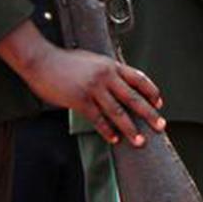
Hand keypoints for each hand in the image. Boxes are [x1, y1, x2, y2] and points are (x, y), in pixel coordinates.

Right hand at [0, 21, 164, 145]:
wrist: (42, 60)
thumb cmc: (65, 61)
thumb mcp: (93, 60)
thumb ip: (107, 71)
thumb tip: (119, 83)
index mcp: (111, 65)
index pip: (138, 78)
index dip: (151, 91)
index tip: (159, 103)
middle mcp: (106, 76)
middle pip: (133, 98)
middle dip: (149, 114)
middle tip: (160, 127)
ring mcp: (93, 88)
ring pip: (117, 112)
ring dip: (130, 128)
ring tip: (139, 141)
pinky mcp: (79, 100)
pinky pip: (97, 119)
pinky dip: (107, 131)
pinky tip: (114, 139)